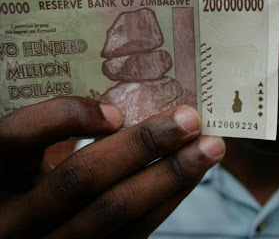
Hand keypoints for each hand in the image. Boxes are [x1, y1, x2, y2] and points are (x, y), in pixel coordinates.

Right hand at [0, 96, 224, 237]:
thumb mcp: (25, 160)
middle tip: (189, 119)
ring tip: (209, 147)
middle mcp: (14, 217)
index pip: (19, 136)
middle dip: (143, 145)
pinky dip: (168, 199)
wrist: (27, 235)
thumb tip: (128, 103)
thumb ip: (55, 135)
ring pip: (115, 211)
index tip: (115, 110)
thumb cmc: (25, 185)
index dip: (66, 118)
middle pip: (82, 177)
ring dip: (170, 175)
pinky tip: (192, 175)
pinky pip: (134, 232)